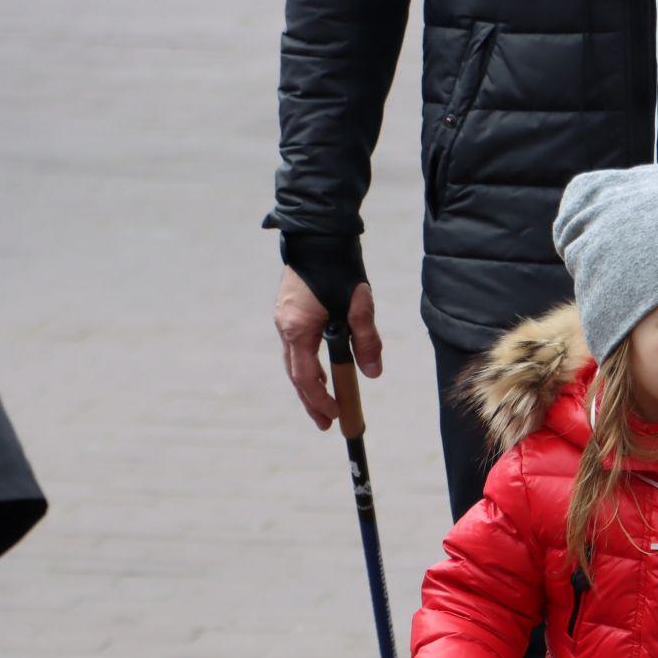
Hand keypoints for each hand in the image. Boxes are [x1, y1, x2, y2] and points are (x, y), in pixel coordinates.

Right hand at [274, 266, 381, 430]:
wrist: (318, 233)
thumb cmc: (339, 267)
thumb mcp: (360, 305)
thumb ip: (367, 340)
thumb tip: (373, 374)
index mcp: (298, 328)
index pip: (307, 376)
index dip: (320, 399)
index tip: (335, 416)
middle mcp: (285, 326)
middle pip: (296, 375)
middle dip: (311, 400)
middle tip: (325, 423)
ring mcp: (284, 318)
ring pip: (294, 361)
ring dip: (309, 384)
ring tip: (324, 402)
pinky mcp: (289, 310)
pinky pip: (296, 347)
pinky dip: (308, 364)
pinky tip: (321, 370)